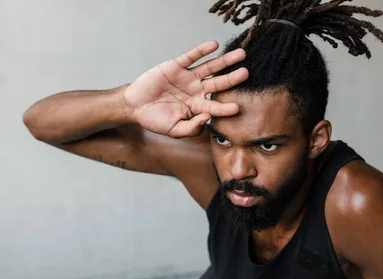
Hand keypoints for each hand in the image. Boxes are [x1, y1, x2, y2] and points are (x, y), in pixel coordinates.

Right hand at [123, 41, 247, 137]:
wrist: (135, 106)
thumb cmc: (156, 120)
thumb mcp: (175, 130)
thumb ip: (192, 128)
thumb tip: (207, 118)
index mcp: (197, 106)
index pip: (215, 106)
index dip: (225, 107)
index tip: (237, 108)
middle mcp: (196, 90)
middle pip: (219, 83)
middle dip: (233, 78)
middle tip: (247, 73)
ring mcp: (187, 77)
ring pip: (210, 67)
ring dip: (225, 61)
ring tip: (241, 54)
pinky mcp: (176, 66)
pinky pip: (192, 57)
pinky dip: (202, 50)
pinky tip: (214, 45)